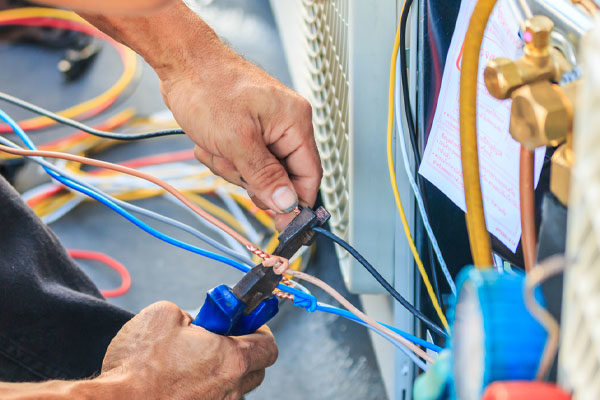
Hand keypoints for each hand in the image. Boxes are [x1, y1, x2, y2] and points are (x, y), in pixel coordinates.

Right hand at [101, 301, 277, 399]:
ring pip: (234, 387)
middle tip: (220, 336)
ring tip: (192, 360)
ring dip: (222, 370)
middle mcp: (231, 389)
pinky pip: (213, 399)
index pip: (269, 347)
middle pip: (256, 369)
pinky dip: (204, 388)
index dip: (260, 329)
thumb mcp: (164, 315)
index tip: (247, 320)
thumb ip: (191, 314)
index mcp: (231, 359)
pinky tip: (179, 380)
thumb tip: (194, 322)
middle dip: (243, 349)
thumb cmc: (138, 364)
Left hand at [159, 43, 322, 229]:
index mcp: (295, 123)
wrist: (180, 62)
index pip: (309, 175)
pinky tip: (209, 140)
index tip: (282, 224)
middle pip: (280, 176)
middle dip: (250, 176)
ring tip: (216, 144)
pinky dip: (222, 156)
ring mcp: (265, 128)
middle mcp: (285, 125)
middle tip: (232, 163)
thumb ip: (266, 176)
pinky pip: (240, 160)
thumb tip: (288, 204)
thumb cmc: (209, 87)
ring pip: (256, 172)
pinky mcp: (246, 130)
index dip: (296, 202)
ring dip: (231, 166)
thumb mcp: (238, 140)